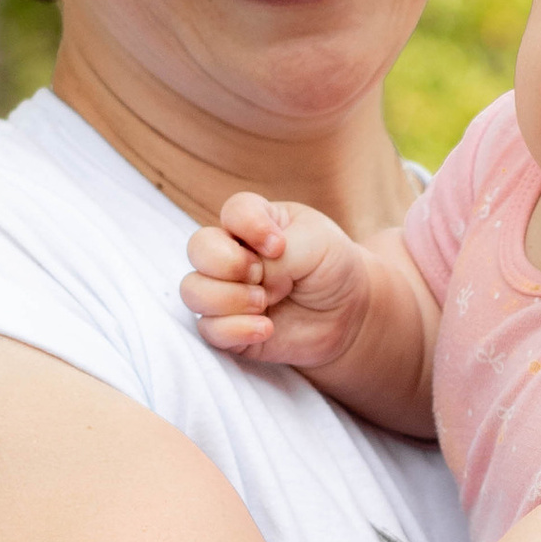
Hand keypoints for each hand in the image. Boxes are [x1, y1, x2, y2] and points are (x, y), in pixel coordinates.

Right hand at [181, 193, 371, 369]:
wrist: (348, 314)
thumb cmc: (331, 267)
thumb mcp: (317, 244)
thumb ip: (279, 255)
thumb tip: (252, 280)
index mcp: (253, 221)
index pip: (233, 211)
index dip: (251, 227)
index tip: (280, 245)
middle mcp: (231, 252)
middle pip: (198, 247)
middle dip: (230, 264)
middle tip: (262, 275)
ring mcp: (225, 290)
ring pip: (193, 290)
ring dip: (229, 298)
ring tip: (266, 303)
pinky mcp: (227, 327)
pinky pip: (207, 329)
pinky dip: (236, 330)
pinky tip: (266, 329)